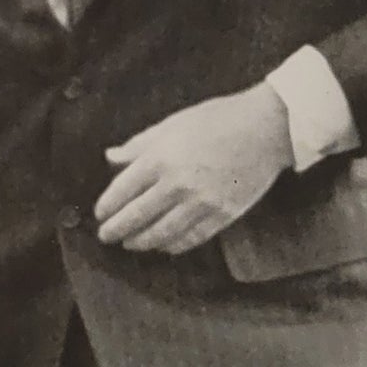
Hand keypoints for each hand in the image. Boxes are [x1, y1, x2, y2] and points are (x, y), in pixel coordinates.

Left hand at [94, 83, 294, 255]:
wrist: (266, 129)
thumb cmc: (217, 120)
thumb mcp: (171, 125)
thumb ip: (138, 145)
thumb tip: (111, 157)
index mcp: (161, 159)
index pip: (123, 190)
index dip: (108, 206)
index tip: (100, 214)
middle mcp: (177, 185)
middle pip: (138, 216)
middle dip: (117, 229)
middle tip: (106, 236)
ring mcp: (201, 203)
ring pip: (163, 233)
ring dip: (142, 241)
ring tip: (130, 244)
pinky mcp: (223, 215)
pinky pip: (192, 238)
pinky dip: (174, 245)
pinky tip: (163, 246)